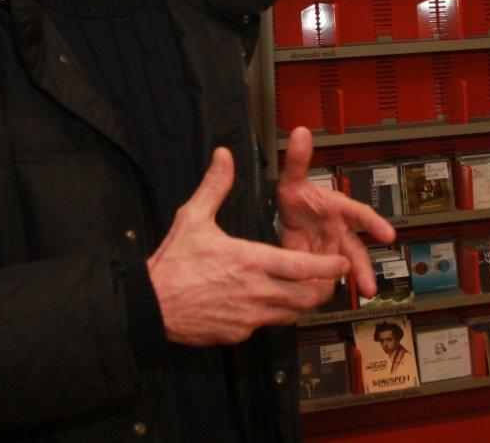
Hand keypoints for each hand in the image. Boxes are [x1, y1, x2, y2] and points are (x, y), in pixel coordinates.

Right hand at [148, 147, 349, 345]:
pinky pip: (268, 324)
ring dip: (304, 302)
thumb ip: (215, 186)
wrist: (149, 306)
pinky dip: (278, 313)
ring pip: (292, 313)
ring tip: (308, 288)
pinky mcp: (238, 333)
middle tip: (332, 277)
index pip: (305, 268)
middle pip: (308, 296)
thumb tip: (224, 156)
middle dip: (326, 287)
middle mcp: (257, 291)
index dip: (330, 267)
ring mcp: (249, 316)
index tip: (341, 261)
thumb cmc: (172, 263)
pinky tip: (272, 301)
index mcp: (251, 261)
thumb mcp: (192, 218)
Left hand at [275, 126, 396, 297]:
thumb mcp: (292, 181)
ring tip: (362, 294)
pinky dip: (328, 287)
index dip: (374, 223)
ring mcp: (333, 250)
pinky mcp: (322, 266)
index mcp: (339, 209)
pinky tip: (326, 297)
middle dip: (365, 268)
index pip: (359, 214)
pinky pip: (328, 277)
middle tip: (371, 285)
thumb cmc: (296, 199)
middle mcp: (341, 232)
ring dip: (355, 280)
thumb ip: (297, 160)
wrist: (283, 222)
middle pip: (357, 250)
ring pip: (347, 267)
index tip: (388, 234)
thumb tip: (301, 131)